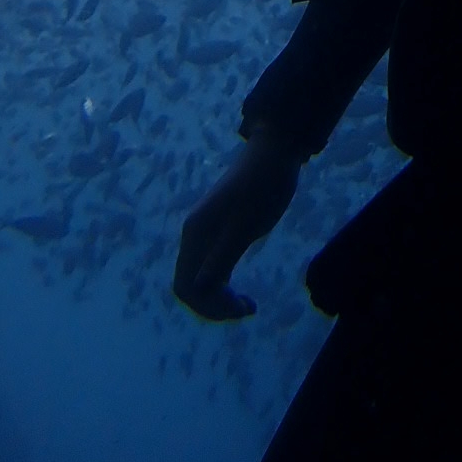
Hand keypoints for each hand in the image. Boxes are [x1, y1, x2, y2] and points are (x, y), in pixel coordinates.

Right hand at [173, 127, 302, 321]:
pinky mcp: (221, 234)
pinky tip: (243, 294)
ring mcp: (206, 235)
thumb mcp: (247, 224)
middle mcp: (195, 236)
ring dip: (220, 298)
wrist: (276, 152)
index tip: (237, 309)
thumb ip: (222, 255)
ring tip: (248, 305)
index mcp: (196, 233)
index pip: (186, 285)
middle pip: (190, 286)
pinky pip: (212, 270)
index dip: (207, 305)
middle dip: (214, 305)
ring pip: (201, 280)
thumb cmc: (264, 185)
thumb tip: (198, 288)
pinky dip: (224, 286)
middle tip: (248, 308)